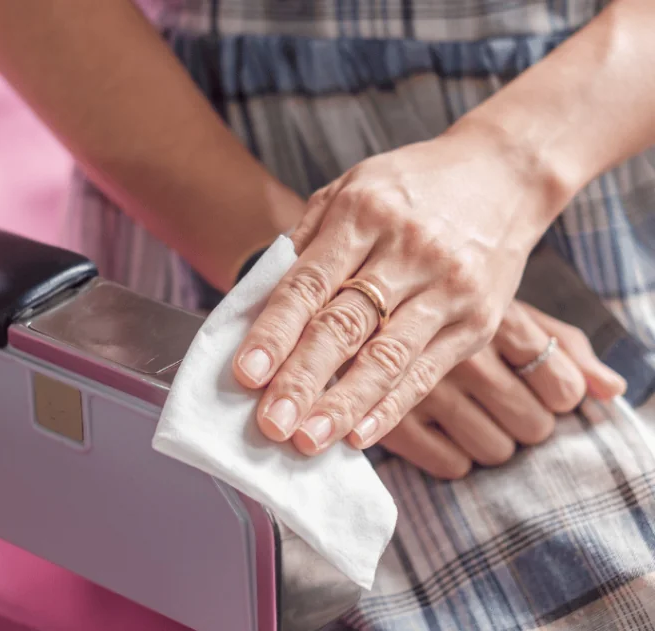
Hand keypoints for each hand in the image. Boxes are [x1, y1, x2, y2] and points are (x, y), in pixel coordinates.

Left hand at [232, 123, 571, 455]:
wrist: (504, 171)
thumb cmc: (412, 186)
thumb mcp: (351, 187)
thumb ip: (306, 241)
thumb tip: (258, 302)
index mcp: (363, 214)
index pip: (308, 284)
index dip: (274, 332)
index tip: (245, 373)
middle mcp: (406, 250)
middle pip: (344, 325)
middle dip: (302, 379)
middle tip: (271, 423)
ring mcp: (447, 287)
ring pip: (387, 356)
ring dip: (344, 403)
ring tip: (309, 439)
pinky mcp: (479, 319)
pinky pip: (429, 370)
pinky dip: (393, 406)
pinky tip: (361, 435)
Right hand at [368, 301, 625, 478]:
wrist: (341, 300)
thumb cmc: (436, 304)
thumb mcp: (501, 306)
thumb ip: (560, 344)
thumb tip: (612, 389)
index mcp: (496, 318)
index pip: (561, 384)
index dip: (558, 397)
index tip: (539, 391)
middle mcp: (464, 353)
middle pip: (532, 424)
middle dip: (525, 423)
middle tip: (502, 409)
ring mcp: (425, 388)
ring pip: (494, 449)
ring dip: (490, 442)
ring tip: (469, 419)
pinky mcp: (391, 419)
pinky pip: (449, 464)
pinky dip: (452, 458)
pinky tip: (440, 435)